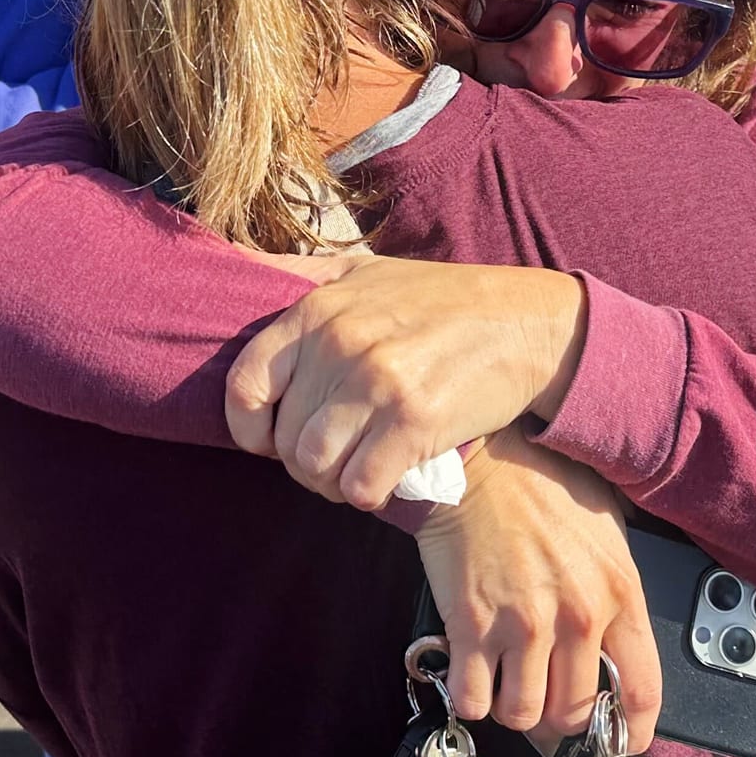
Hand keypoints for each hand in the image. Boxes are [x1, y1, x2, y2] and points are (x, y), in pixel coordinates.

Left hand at [224, 256, 588, 509]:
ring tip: (354, 473)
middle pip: (285, 440)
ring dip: (332, 484)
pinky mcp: (417, 421)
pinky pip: (362, 486)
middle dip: (303, 464)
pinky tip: (387, 480)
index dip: (247, 428)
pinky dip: (369, 494)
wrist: (526, 322)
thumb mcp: (364, 270)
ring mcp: (378, 382)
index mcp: (318, 310)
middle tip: (333, 459)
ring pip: (317, 469)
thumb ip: (299, 276)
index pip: (245, 385)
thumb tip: (229, 261)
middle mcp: (341, 343)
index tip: (269, 440)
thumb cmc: (440, 299)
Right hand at [415, 425, 660, 744]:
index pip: (642, 690)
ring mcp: (522, 623)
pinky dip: (471, 697)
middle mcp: (576, 616)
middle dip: (559, 718)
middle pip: (573, 713)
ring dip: (514, 708)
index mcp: (619, 593)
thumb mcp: (607, 526)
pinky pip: (473, 697)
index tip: (621, 739)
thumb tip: (622, 638)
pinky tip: (473, 674)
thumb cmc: (539, 485)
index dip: (631, 730)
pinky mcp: (471, 623)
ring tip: (508, 683)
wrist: (478, 460)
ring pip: (523, 713)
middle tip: (545, 699)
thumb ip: (619, 586)